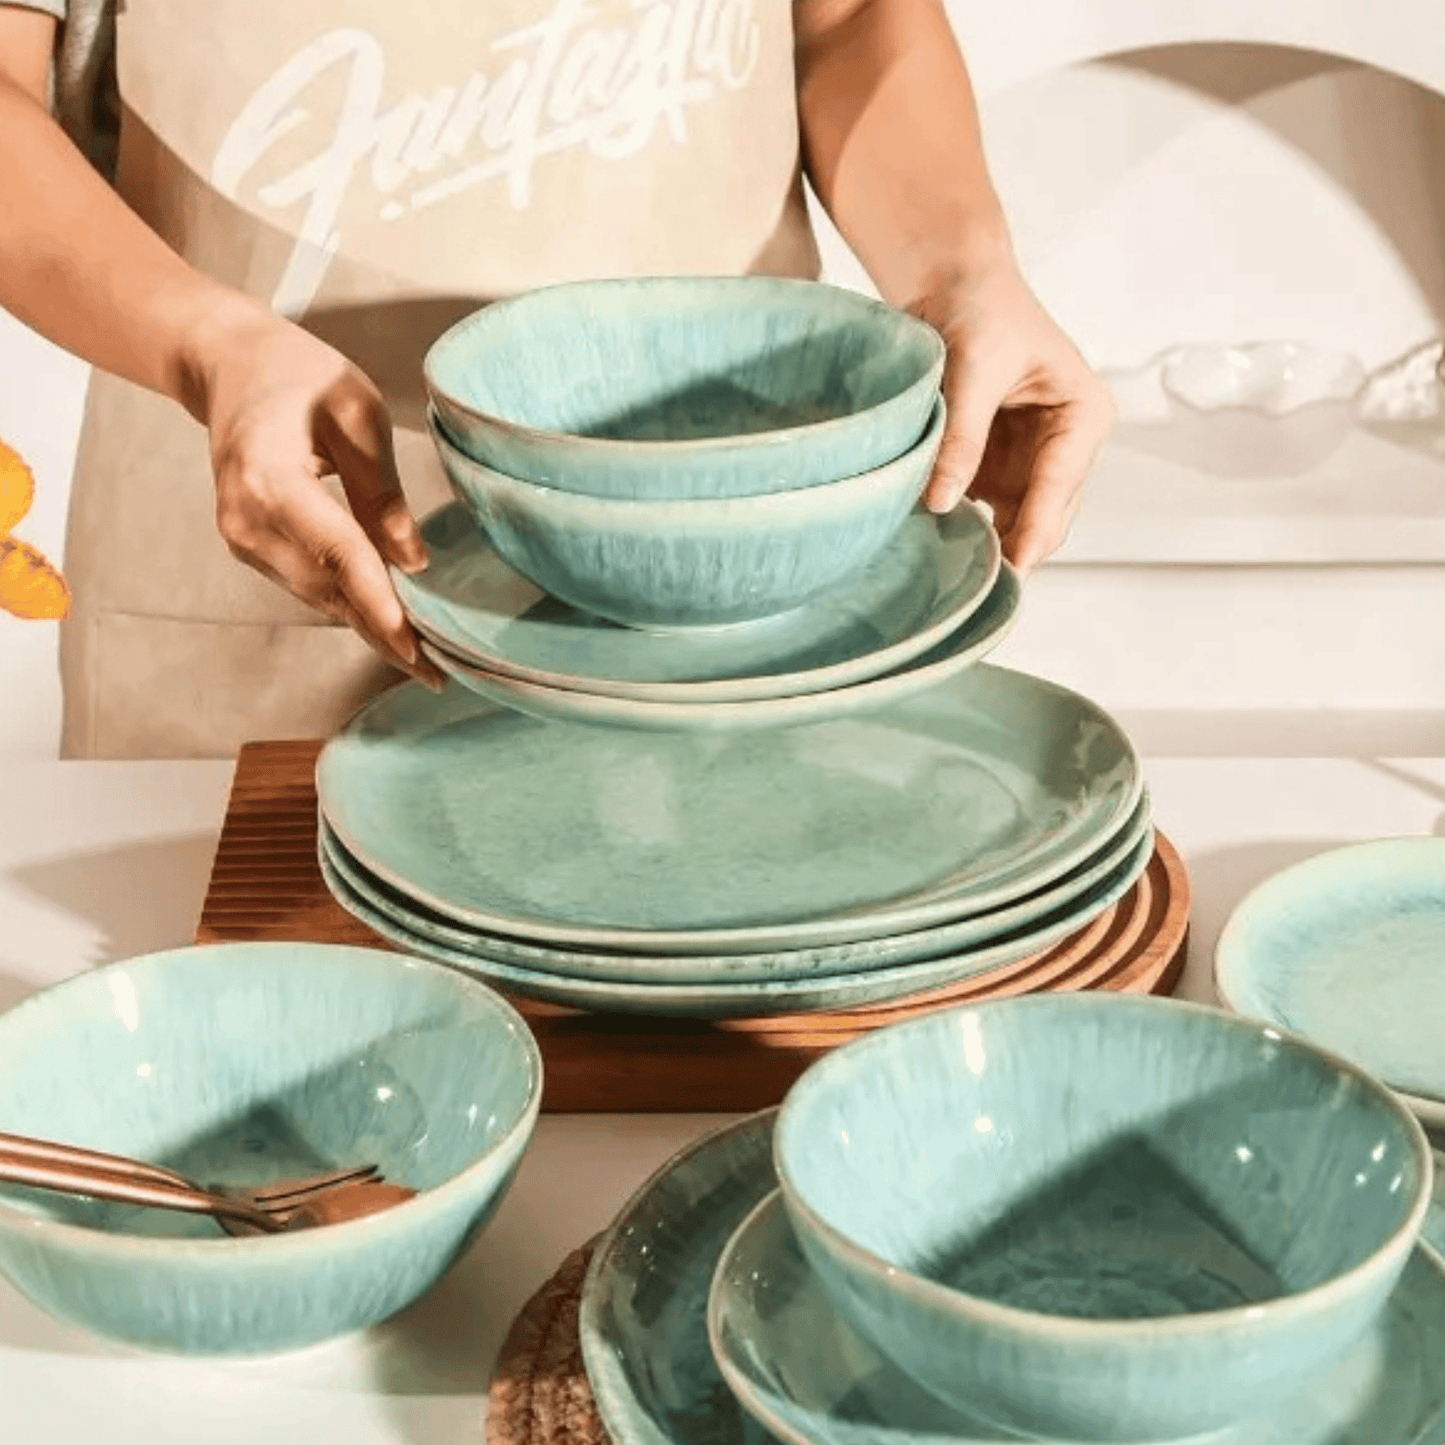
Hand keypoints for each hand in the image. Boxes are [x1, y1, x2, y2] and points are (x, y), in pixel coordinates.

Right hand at [183, 302, 443, 687]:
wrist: (227, 365)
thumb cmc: (297, 374)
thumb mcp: (356, 409)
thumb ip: (381, 487)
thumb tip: (414, 560)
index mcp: (268, 476)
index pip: (336, 550)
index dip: (378, 600)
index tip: (414, 642)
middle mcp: (244, 518)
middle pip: (327, 588)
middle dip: (382, 633)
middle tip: (438, 672)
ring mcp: (240, 537)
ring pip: (317, 596)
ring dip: (369, 627)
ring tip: (424, 662)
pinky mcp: (248, 545)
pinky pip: (307, 584)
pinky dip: (349, 605)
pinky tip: (389, 627)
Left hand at [914, 260, 1113, 571]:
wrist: (952, 283)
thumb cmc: (980, 308)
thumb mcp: (972, 370)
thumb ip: (961, 437)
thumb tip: (941, 502)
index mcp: (1084, 414)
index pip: (1061, 484)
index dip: (1036, 529)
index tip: (1014, 569)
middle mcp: (1066, 445)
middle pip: (1046, 514)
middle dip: (1015, 547)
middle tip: (978, 585)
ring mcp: (1032, 461)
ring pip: (1017, 520)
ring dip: (989, 542)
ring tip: (953, 570)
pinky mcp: (998, 467)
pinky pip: (986, 509)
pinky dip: (966, 525)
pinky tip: (939, 545)